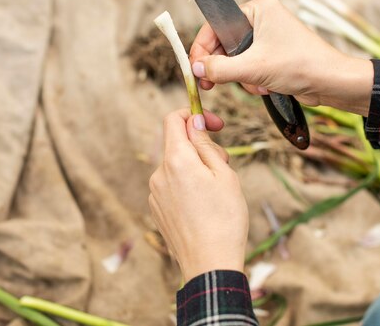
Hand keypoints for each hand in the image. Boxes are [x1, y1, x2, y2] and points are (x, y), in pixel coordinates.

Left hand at [149, 110, 248, 281]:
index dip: (194, 115)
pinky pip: (172, 185)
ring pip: (176, 166)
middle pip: (178, 144)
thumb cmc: (224, 218)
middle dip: (201, 146)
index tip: (215, 125)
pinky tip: (204, 206)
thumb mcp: (224, 174)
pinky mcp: (157, 209)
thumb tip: (194, 123)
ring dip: (196, 167)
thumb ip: (206, 144)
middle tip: (225, 165)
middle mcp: (158, 174)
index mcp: (176, 160)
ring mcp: (155, 193)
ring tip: (216, 191)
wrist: (210, 264)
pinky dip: (187, 185)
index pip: (173, 120)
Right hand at [189, 0, 373, 115]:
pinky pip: (249, 68)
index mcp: (258, 9)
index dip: (202, 48)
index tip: (195, 68)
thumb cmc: (300, 65)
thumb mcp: (254, 68)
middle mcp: (262, 19)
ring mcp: (268, 38)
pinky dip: (253, 81)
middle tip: (210, 84)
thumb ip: (220, 69)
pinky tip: (266, 88)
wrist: (331, 83)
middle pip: (224, 44)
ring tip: (257, 85)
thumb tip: (196, 69)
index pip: (216, 25)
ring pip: (236, 60)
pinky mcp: (273, 55)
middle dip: (224, 67)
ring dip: (242, 77)